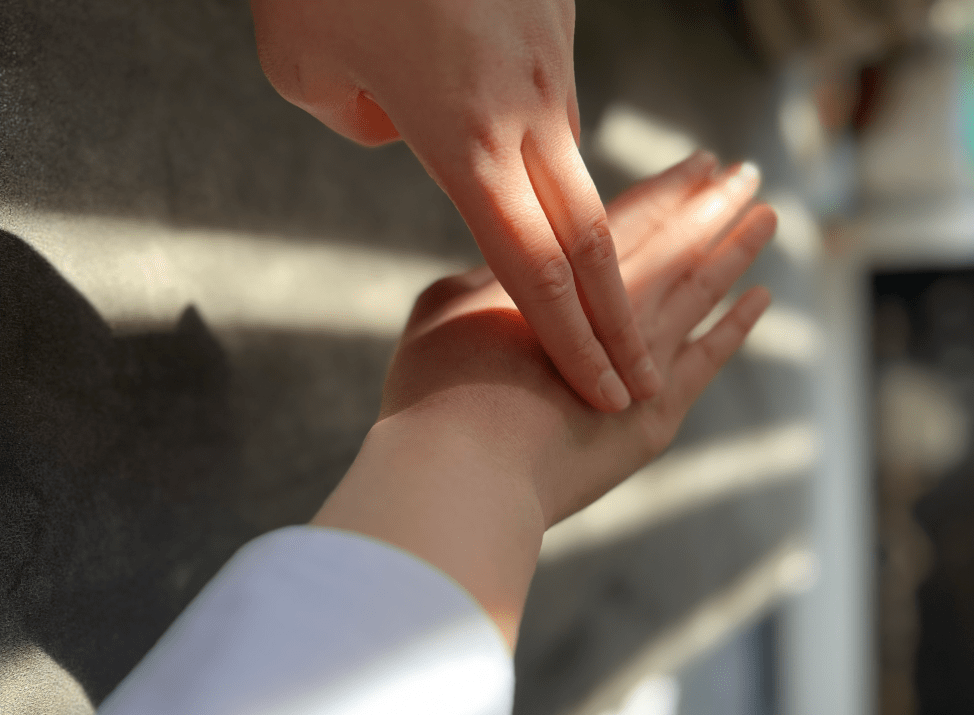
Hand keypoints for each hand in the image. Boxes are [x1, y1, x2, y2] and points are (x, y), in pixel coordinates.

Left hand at [250, 0, 657, 413]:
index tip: (609, 391)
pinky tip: (489, 122)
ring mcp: (548, 67)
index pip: (538, 269)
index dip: (574, 340)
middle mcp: (526, 112)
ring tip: (573, 272)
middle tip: (641, 381)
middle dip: (618, 322)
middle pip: (590, 240)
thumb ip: (359, 120)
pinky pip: (547, 105)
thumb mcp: (304, 62)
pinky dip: (534, 146)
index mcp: (465, 140)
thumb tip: (399, 127)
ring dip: (577, 233)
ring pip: (571, 169)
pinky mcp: (553, 27)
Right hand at [312, 152, 775, 645]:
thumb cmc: (440, 389)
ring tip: (767, 214)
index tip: (699, 162)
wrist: (467, 469)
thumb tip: (506, 266)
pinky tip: (761, 295)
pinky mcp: (656, 412)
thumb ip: (483, 281)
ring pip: (701, 286)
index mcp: (561, 270)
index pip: (629, 216)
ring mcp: (641, 357)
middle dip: (710, 203)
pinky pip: (709, 355)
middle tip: (744, 172)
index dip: (666, 188)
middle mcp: (612, 303)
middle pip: (674, 241)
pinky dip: (736, 322)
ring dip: (735, 246)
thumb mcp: (446, 311)